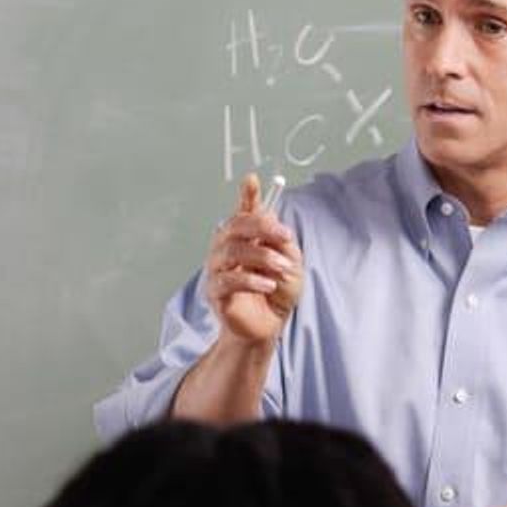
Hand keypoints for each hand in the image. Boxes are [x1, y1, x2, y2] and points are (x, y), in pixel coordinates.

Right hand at [204, 174, 302, 344]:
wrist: (268, 326)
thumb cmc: (277, 293)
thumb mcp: (290, 262)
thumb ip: (281, 241)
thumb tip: (270, 217)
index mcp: (245, 239)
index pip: (244, 212)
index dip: (246, 195)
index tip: (252, 180)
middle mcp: (226, 249)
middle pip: (234, 226)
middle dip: (261, 226)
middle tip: (284, 236)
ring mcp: (218, 269)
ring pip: (231, 250)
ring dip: (262, 257)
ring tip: (282, 269)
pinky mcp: (215, 292)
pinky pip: (227, 280)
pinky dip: (250, 280)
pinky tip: (268, 285)